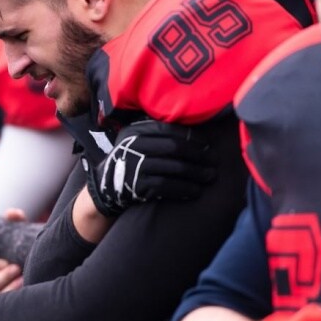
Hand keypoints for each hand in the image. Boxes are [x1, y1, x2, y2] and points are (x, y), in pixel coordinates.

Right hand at [85, 119, 215, 216]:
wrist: (106, 186)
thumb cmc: (132, 161)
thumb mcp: (137, 141)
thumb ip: (158, 133)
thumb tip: (198, 131)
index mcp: (136, 130)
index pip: (170, 129)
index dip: (192, 137)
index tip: (208, 144)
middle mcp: (133, 145)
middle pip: (174, 148)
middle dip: (198, 155)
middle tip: (214, 162)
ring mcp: (134, 166)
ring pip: (174, 167)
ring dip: (196, 173)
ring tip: (209, 176)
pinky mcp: (136, 185)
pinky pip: (166, 186)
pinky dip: (184, 188)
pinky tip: (195, 191)